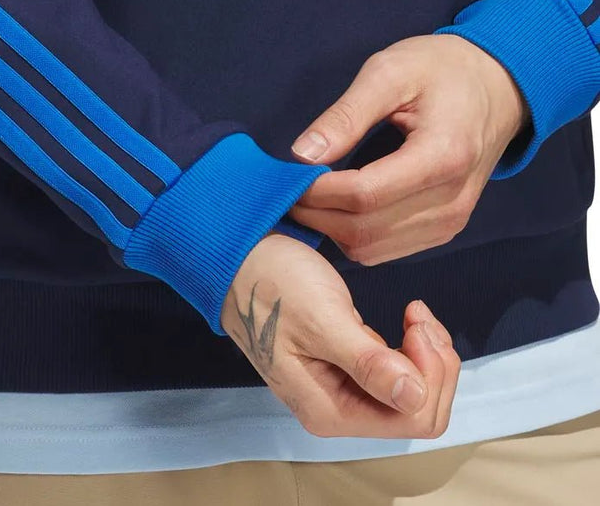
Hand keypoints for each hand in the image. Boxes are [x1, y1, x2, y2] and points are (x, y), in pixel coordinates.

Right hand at [221, 232, 459, 437]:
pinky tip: (404, 317)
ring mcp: (344, 388)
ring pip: (414, 390)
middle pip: (418, 408)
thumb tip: (414, 397)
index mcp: (330, 410)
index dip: (428, 375)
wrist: (242, 258)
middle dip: (433, 364)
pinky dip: (414, 346)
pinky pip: (400, 372)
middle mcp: (339, 409)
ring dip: (427, 353)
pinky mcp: (348, 366)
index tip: (413, 324)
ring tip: (413, 312)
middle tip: (417, 315)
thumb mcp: (321, 319)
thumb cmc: (274, 285)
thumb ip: (367, 362)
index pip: (411, 417)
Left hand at [288, 34, 529, 264]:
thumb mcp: (390, 72)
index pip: (363, 195)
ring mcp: (451, 221)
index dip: (316, 192)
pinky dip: (351, 236)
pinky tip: (336, 208)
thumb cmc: (442, 70)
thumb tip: (302, 155)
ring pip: (371, 249)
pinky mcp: (445, 229)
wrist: (499, 86)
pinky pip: (385, 250)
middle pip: (363, 230)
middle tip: (289, 189)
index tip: (289, 176)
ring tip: (309, 197)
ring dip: (330, 229)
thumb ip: (346, 115)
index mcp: (442, 157)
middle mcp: (452, 200)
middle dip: (316, 214)